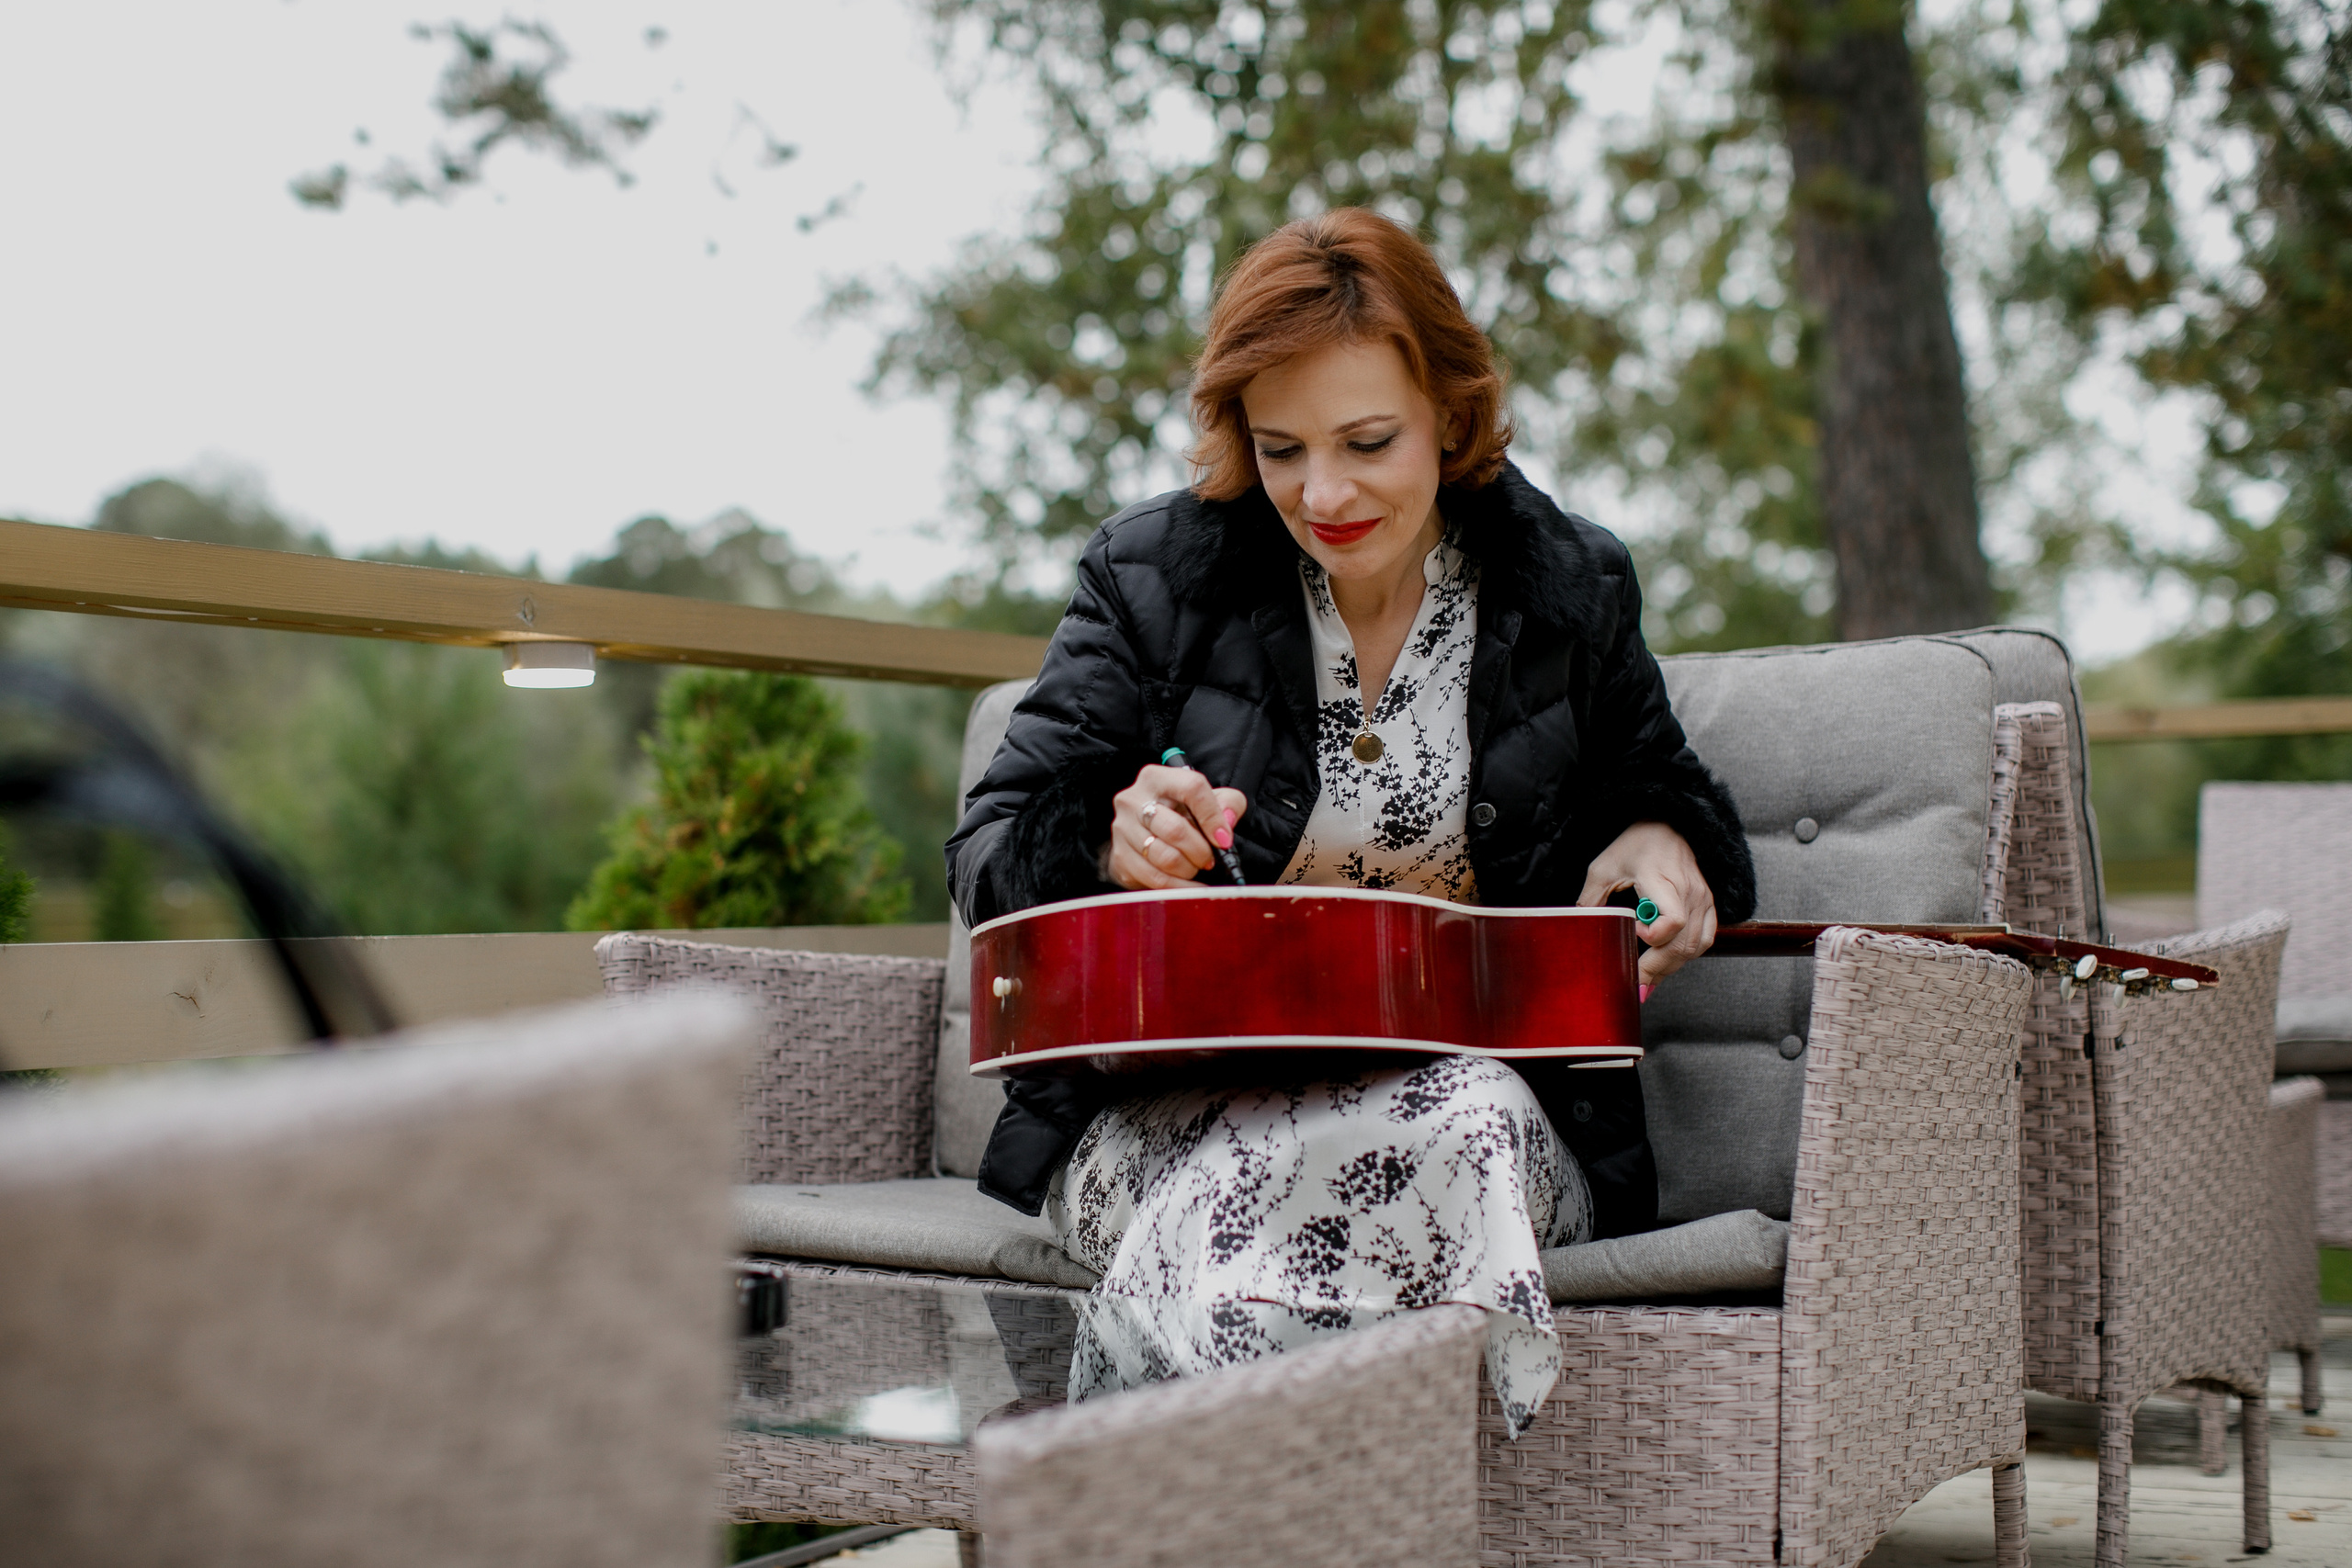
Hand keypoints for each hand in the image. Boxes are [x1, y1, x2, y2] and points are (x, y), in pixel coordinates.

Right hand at [1105, 763, 1248, 890]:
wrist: (1146, 832)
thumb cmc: (1182, 813)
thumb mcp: (1209, 799)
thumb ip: (1229, 803)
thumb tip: (1227, 822)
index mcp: (1156, 778)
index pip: (1191, 788)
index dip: (1212, 816)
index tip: (1224, 839)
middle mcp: (1133, 799)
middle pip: (1175, 829)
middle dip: (1200, 851)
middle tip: (1210, 859)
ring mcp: (1122, 828)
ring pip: (1164, 857)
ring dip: (1189, 869)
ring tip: (1195, 868)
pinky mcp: (1119, 856)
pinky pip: (1154, 878)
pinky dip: (1179, 887)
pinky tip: (1189, 886)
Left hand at [1576, 821, 1717, 988]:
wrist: (1669, 824)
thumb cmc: (1637, 843)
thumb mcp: (1603, 867)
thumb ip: (1591, 898)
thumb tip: (1580, 928)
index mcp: (1661, 879)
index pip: (1672, 921)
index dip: (1652, 934)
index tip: (1632, 928)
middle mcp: (1688, 891)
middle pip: (1682, 943)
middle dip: (1657, 969)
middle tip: (1637, 987)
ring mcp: (1702, 898)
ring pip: (1694, 947)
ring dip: (1671, 967)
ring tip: (1650, 981)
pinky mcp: (1708, 903)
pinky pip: (1705, 939)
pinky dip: (1689, 955)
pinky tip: (1670, 963)